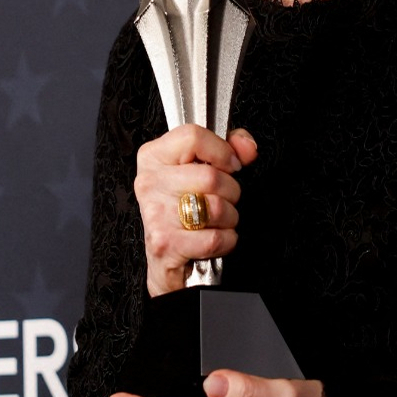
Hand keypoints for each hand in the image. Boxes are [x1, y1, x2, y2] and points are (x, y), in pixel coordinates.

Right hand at [134, 125, 257, 297]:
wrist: (165, 260)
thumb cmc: (182, 210)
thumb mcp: (200, 169)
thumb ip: (229, 149)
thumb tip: (246, 147)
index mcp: (154, 157)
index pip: (193, 136)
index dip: (222, 151)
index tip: (229, 165)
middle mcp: (150, 183)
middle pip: (210, 176)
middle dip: (230, 191)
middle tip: (222, 199)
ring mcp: (156, 214)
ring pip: (216, 207)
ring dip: (229, 218)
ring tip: (216, 220)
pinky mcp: (166, 244)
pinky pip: (216, 238)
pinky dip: (226, 241)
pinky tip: (213, 237)